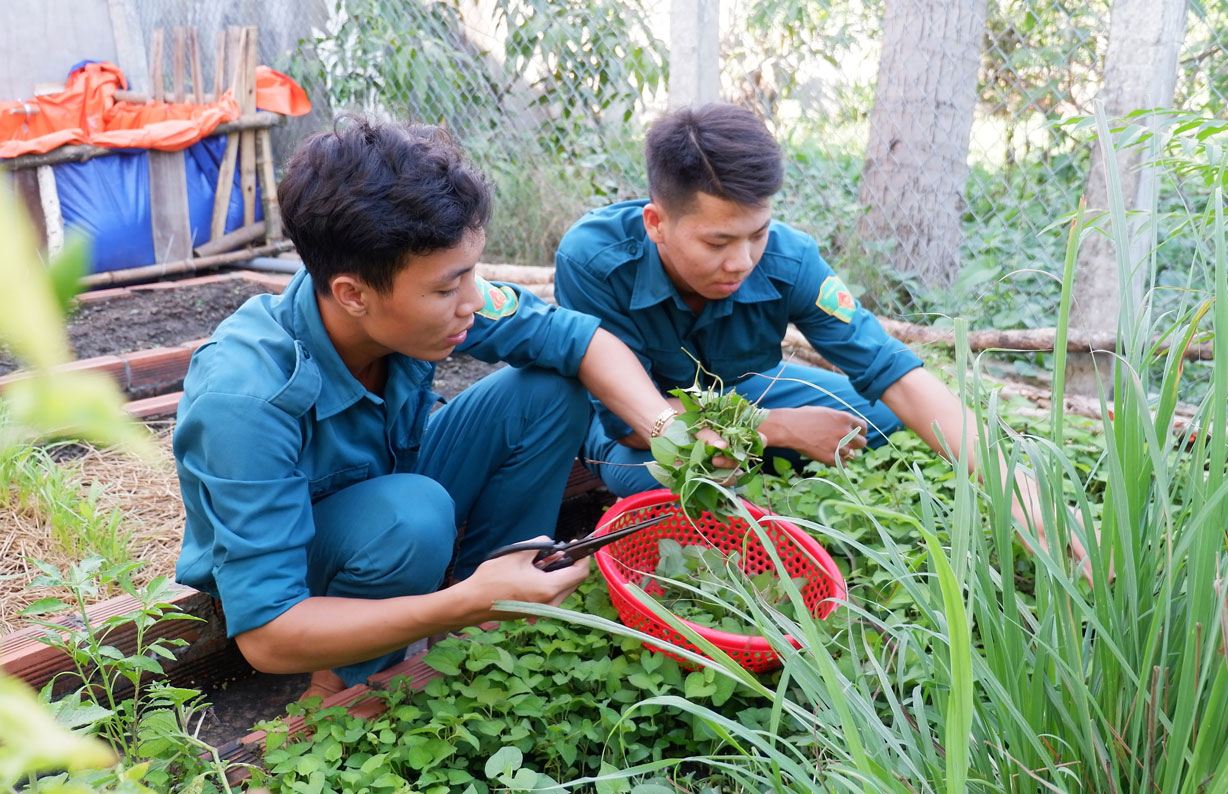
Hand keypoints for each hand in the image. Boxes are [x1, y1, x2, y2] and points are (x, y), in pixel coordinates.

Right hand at [465, 536, 589, 618]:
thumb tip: (549, 542)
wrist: (473, 603)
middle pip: (574, 582)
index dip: (583, 557)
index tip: (576, 545)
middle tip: (559, 551)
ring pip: (564, 590)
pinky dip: (550, 583)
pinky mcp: (535, 612)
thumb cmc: (493, 579)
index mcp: (549, 588)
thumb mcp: (517, 554)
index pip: (580, 572)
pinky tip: (536, 574)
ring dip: (560, 574)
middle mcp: (550, 602)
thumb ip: (539, 544)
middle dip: (570, 564)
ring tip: (544, 561)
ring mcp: (543, 610)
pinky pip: (552, 596)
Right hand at [759, 405, 867, 465]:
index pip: (863, 428)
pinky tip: (830, 457)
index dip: (860, 432)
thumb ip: (839, 420)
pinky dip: (838, 462)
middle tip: (847, 445)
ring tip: (834, 450)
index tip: (856, 435)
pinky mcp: (831, 458)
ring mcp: (838, 446)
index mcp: (845, 418)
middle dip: (855, 444)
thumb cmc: (803, 417)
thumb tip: (847, 426)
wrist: (789, 428)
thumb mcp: (825, 412)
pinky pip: (843, 464)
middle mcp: (845, 432)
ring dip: (845, 453)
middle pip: (862, 443)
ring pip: (852, 455)